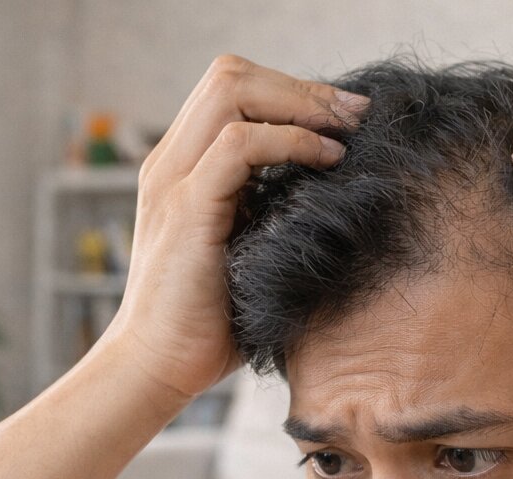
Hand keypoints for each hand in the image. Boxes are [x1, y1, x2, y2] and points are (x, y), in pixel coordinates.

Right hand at [103, 55, 366, 401]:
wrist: (156, 369)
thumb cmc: (207, 325)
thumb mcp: (246, 253)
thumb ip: (269, 214)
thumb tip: (337, 194)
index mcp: (181, 168)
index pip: (231, 91)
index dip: (291, 92)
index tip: (344, 119)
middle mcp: (170, 163)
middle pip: (230, 75)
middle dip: (302, 87)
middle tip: (356, 113)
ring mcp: (173, 182)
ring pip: (231, 90)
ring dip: (301, 103)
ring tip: (347, 130)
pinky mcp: (186, 209)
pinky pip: (239, 145)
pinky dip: (291, 141)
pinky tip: (327, 161)